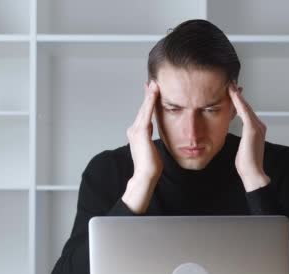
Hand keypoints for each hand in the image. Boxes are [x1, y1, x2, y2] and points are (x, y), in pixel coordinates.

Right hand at [122, 80, 162, 213]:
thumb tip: (152, 137)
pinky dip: (150, 102)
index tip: (151, 92)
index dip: (147, 102)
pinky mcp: (140, 132)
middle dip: (148, 95)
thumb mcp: (152, 149)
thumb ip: (150, 140)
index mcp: (137, 134)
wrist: (146, 175)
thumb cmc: (151, 166)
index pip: (144, 114)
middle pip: (143, 109)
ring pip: (144, 109)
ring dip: (149, 95)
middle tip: (152, 82)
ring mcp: (135, 130)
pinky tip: (154, 93)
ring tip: (154, 84)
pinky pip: (147, 113)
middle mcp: (134, 130)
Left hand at [228, 82, 270, 191]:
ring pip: (246, 107)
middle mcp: (259, 126)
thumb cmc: (246, 164)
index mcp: (256, 130)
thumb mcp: (242, 148)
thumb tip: (236, 138)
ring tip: (230, 85)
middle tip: (231, 84)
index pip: (246, 113)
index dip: (239, 102)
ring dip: (237, 96)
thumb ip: (242, 140)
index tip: (232, 93)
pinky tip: (233, 94)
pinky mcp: (253, 129)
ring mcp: (257, 126)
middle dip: (238, 96)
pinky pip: (244, 111)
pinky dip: (239, 102)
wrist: (253, 173)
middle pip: (246, 107)